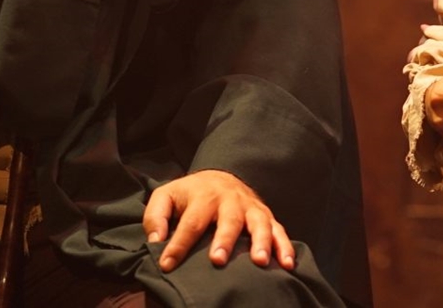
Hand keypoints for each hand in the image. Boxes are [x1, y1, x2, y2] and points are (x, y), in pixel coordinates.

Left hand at [142, 169, 294, 272]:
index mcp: (204, 196)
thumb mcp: (166, 196)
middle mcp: (230, 201)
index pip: (190, 222)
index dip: (178, 245)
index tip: (167, 265)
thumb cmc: (191, 195)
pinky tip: (287, 264)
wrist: (221, 177)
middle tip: (217, 260)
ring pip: (259, 224)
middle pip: (228, 220)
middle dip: (224, 240)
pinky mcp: (266, 216)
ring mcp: (251, 208)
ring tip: (259, 262)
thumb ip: (156, 216)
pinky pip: (279, 230)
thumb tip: (155, 240)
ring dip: (261, 242)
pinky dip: (285, 247)